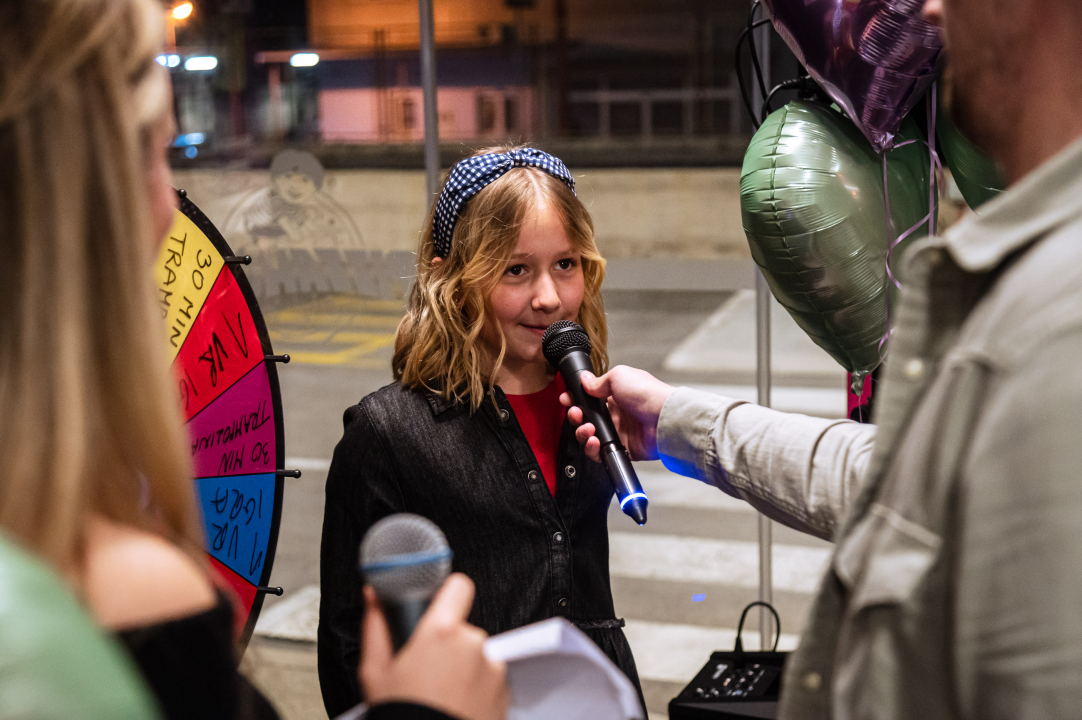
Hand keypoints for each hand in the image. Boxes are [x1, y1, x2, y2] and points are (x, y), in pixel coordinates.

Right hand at [360, 574, 507, 719]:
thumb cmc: (401, 714)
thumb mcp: (375, 672)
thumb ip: (376, 626)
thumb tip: (373, 596)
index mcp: (442, 633)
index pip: (459, 587)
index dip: (447, 594)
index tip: (438, 607)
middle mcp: (474, 645)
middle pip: (463, 629)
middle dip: (448, 645)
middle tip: (426, 673)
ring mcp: (493, 669)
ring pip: (477, 656)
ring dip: (463, 669)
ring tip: (441, 696)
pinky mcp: (505, 692)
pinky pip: (490, 679)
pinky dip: (476, 689)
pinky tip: (455, 706)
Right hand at [559, 365, 675, 461]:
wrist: (663, 418)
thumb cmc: (647, 394)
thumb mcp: (619, 376)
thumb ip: (598, 381)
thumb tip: (584, 380)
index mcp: (614, 395)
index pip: (588, 398)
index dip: (575, 399)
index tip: (567, 399)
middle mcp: (615, 413)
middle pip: (585, 418)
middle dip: (575, 416)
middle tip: (576, 414)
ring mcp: (618, 432)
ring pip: (589, 436)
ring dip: (582, 432)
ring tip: (588, 429)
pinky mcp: (622, 449)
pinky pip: (600, 452)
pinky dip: (592, 449)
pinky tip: (594, 441)